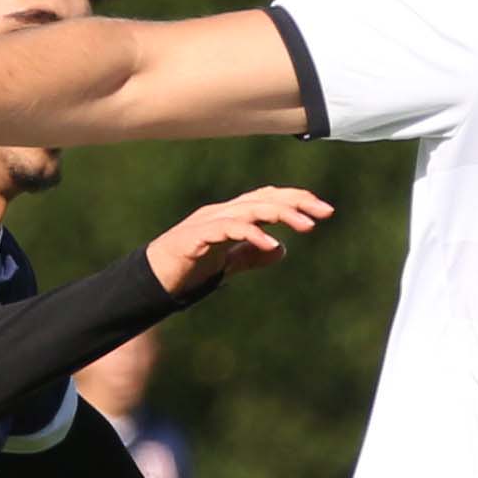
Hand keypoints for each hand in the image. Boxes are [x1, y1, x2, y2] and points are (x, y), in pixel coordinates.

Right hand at [139, 185, 333, 301]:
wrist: (152, 279)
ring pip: (249, 209)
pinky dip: (251, 234)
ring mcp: (207, 222)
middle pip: (264, 198)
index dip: (296, 199)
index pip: (268, 198)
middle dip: (297, 203)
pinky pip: (227, 230)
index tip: (325, 210)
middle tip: (325, 213)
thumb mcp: (228, 263)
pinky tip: (271, 244)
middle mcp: (222, 212)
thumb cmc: (189, 268)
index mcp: (231, 215)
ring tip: (306, 226)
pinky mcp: (195, 237)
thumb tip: (282, 250)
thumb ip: (252, 256)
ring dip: (281, 215)